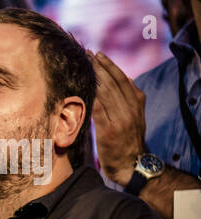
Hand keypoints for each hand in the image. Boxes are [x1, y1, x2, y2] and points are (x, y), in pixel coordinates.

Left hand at [90, 51, 146, 185]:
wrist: (132, 165)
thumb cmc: (127, 142)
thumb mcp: (133, 118)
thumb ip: (127, 101)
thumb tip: (122, 80)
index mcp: (137, 104)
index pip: (123, 79)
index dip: (110, 66)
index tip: (99, 54)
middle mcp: (131, 109)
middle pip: (115, 83)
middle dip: (100, 66)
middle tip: (87, 53)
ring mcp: (121, 119)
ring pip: (107, 93)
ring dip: (94, 77)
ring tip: (83, 65)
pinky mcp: (110, 130)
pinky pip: (98, 110)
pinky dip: (89, 97)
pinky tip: (80, 87)